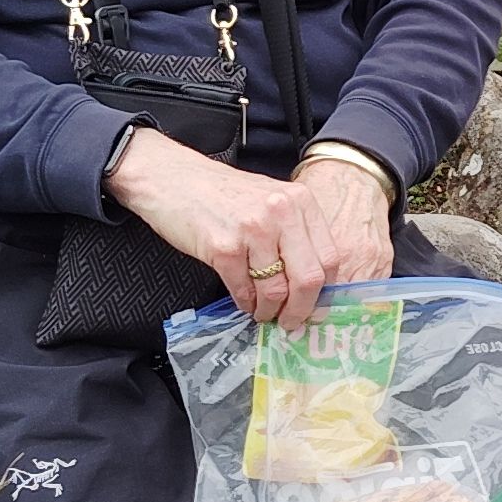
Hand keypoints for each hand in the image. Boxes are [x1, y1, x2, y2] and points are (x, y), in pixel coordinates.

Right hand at [106, 135, 396, 328]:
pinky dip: (246, 303)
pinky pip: (244, 290)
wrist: (172, 178)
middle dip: (302, 310)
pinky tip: (244, 302)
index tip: (317, 310)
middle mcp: (282, 213)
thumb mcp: (270, 201)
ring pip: (276, 290)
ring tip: (264, 313)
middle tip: (292, 322)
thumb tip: (313, 285)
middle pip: (310, 279)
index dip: (325, 292)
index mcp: (300, 202)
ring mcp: (253, 229)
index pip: (330, 258)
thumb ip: (294, 234)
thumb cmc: (221, 193)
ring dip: (270, 310)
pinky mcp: (223, 246)